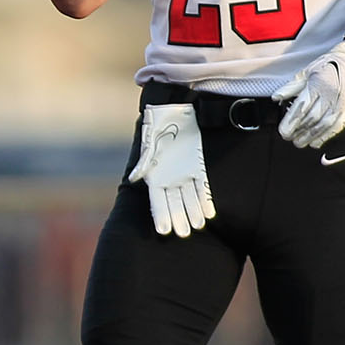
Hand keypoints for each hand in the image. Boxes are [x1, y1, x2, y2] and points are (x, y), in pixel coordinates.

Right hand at [126, 104, 214, 238]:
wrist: (174, 110)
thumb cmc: (156, 126)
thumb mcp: (149, 143)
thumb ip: (144, 163)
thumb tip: (134, 178)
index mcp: (155, 177)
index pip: (157, 201)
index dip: (161, 215)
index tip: (163, 231)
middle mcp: (169, 179)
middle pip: (174, 203)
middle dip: (179, 218)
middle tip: (183, 234)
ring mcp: (184, 175)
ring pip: (189, 198)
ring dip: (193, 212)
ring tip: (197, 226)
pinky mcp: (198, 168)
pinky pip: (202, 187)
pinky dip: (205, 199)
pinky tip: (209, 213)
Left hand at [270, 30, 344, 148]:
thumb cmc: (328, 67)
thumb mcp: (307, 71)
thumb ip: (292, 86)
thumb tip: (276, 97)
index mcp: (319, 83)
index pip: (303, 106)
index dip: (291, 121)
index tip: (283, 131)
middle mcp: (331, 94)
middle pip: (312, 118)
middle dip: (298, 131)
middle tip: (288, 137)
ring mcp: (342, 104)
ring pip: (324, 126)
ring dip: (309, 136)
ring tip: (299, 141)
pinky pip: (336, 128)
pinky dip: (324, 137)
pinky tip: (314, 142)